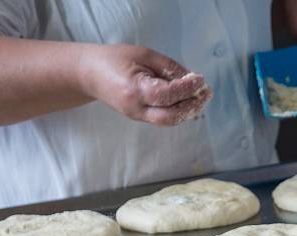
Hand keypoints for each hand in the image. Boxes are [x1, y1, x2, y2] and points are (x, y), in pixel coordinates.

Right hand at [79, 44, 212, 126]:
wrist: (90, 74)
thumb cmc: (115, 59)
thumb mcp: (143, 54)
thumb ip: (168, 67)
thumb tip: (193, 78)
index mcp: (133, 90)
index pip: (166, 95)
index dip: (186, 89)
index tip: (201, 80)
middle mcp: (135, 108)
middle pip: (170, 116)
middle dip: (192, 106)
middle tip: (206, 93)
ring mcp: (137, 116)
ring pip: (169, 121)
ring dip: (188, 110)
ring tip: (201, 96)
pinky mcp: (140, 118)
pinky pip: (164, 118)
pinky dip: (179, 111)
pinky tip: (188, 100)